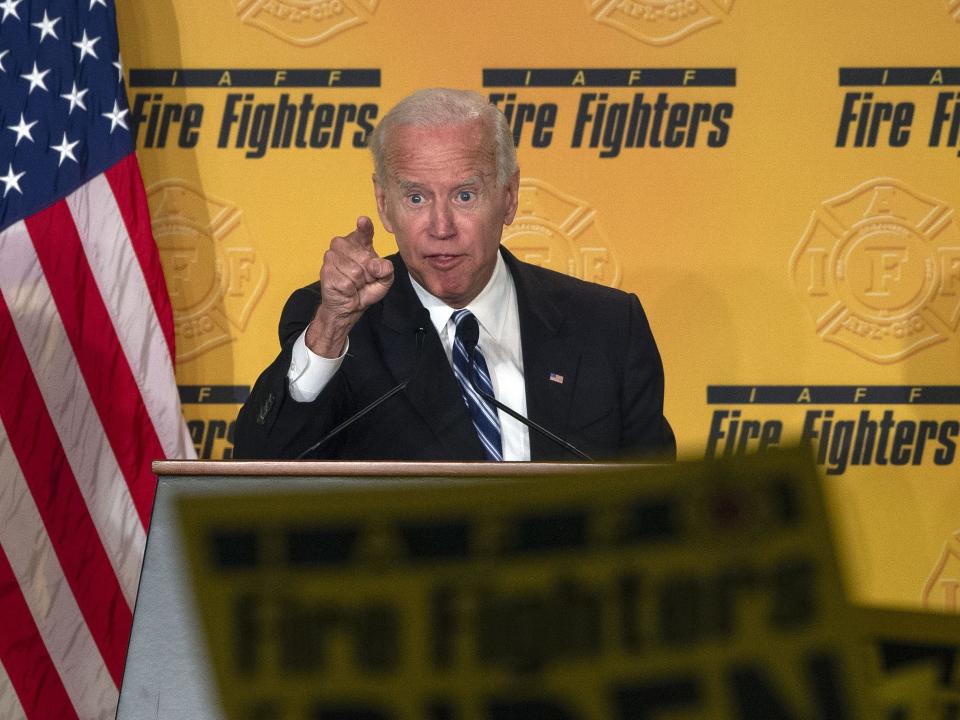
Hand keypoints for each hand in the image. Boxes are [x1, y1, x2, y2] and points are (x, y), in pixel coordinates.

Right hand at [305, 216, 393, 356]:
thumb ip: (386, 270)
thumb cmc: (366, 289)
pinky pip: (346, 282)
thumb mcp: (384, 280)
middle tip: (364, 279)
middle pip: (363, 257)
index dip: (364, 227)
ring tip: (355, 284)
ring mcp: (332, 257)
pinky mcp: (326, 271)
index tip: (363, 222)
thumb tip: (376, 265)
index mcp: (360, 243)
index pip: (363, 232)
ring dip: (358, 282)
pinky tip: (347, 289)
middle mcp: (343, 245)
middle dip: (369, 273)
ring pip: (354, 271)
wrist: (349, 306)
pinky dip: (350, 290)